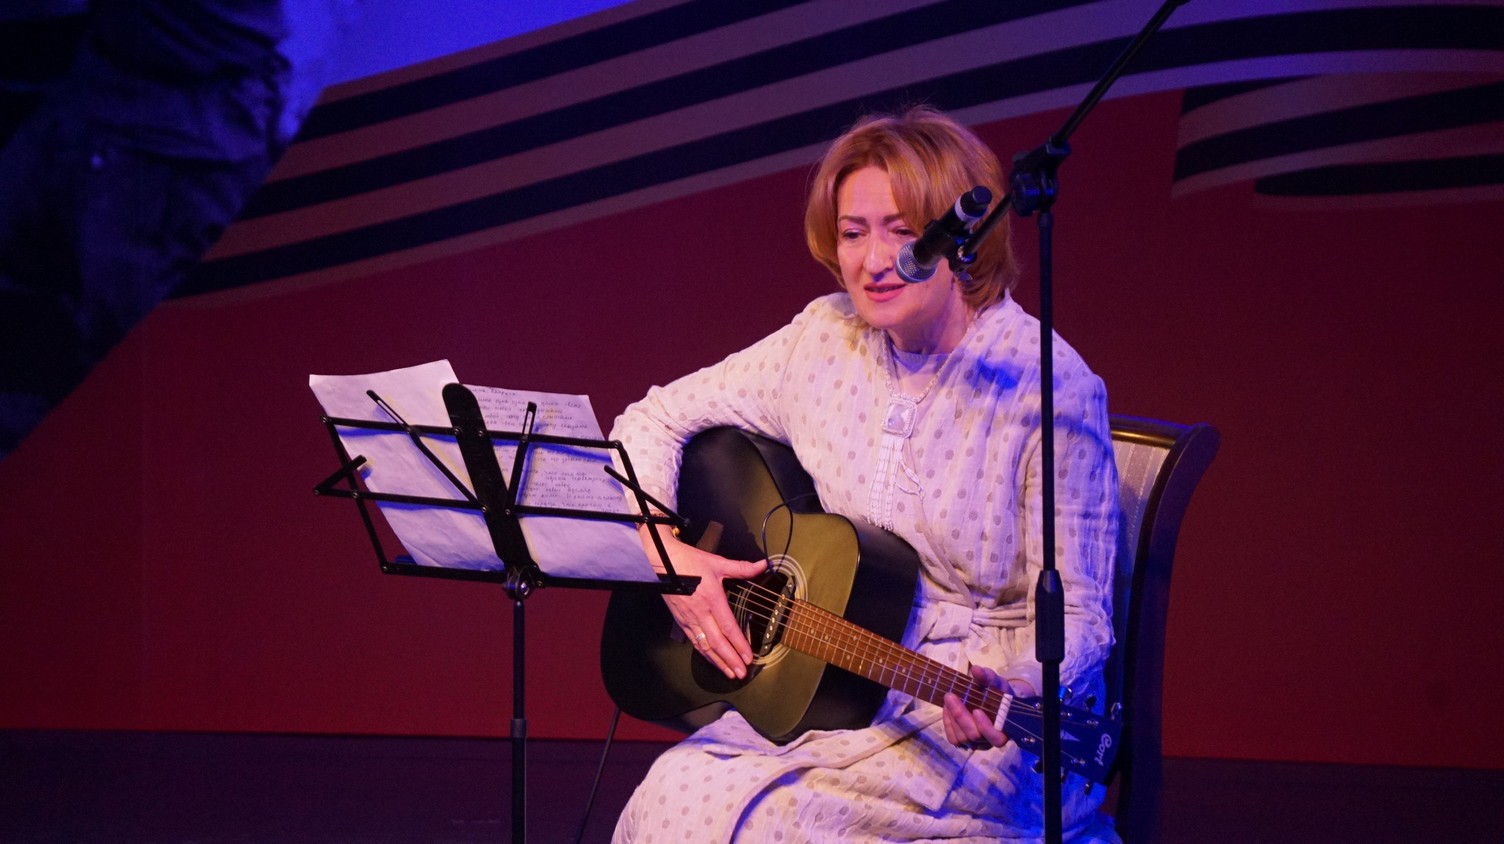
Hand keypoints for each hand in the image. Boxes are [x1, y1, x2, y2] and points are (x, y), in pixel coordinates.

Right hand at [641, 525, 766, 679]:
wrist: (662, 562)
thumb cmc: (690, 562)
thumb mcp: (717, 563)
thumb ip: (742, 567)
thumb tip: (763, 565)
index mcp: (712, 599)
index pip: (728, 627)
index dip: (739, 644)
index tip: (749, 657)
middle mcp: (700, 613)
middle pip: (717, 642)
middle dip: (731, 660)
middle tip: (742, 673)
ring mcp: (689, 619)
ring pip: (705, 646)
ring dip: (718, 661)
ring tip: (730, 673)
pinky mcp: (681, 621)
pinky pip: (694, 641)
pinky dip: (705, 654)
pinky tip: (713, 660)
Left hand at [941, 665, 1030, 750]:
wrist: (991, 699)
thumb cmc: (997, 691)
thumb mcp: (995, 681)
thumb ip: (987, 677)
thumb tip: (976, 670)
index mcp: (1004, 729)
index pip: (996, 737)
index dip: (986, 727)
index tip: (976, 710)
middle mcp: (990, 740)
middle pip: (974, 736)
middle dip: (961, 716)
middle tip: (950, 696)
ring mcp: (977, 743)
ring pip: (961, 738)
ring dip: (952, 718)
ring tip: (948, 699)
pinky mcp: (965, 742)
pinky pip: (953, 738)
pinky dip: (948, 724)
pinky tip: (947, 709)